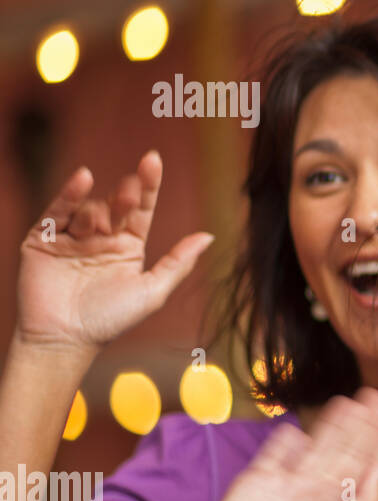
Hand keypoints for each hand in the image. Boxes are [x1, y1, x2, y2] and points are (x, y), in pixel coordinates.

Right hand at [15, 151, 213, 352]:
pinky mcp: (43, 240)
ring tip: (97, 229)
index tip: (153, 160)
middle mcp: (102, 238)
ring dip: (98, 211)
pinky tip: (82, 178)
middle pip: (116, 205)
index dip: (148, 185)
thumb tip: (210, 236)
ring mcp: (72, 238)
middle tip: (131, 192)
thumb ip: (179, 262)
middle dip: (125, 195)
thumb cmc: (111, 320)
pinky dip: (69, 194)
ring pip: (90, 208)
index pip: (141, 209)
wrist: (64, 340)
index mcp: (128, 247)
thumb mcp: (153, 291)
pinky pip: (57, 210)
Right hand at [205, 389, 377, 500]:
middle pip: (351, 447)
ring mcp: (292, 480)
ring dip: (338, 422)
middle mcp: (321, 487)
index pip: (372, 463)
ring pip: (321, 442)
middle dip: (368, 423)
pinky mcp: (263, 475)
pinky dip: (288, 438)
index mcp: (342, 500)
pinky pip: (280, 449)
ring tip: (354, 400)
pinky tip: (297, 427)